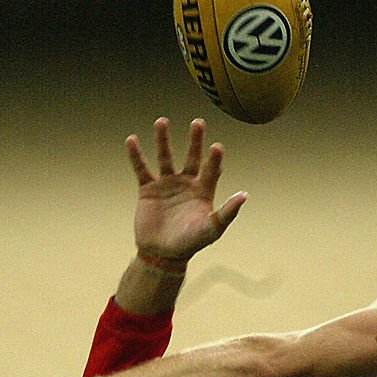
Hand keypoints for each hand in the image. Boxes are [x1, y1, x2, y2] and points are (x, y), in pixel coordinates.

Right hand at [126, 118, 246, 262]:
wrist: (162, 254)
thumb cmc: (190, 244)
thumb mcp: (211, 229)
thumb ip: (227, 212)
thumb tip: (244, 195)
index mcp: (204, 191)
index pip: (211, 170)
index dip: (214, 159)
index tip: (216, 146)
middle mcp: (187, 183)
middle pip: (192, 156)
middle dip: (195, 141)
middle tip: (198, 123)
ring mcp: (167, 184)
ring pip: (165, 157)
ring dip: (163, 140)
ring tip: (161, 122)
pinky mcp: (148, 189)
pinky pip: (142, 168)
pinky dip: (136, 155)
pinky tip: (131, 140)